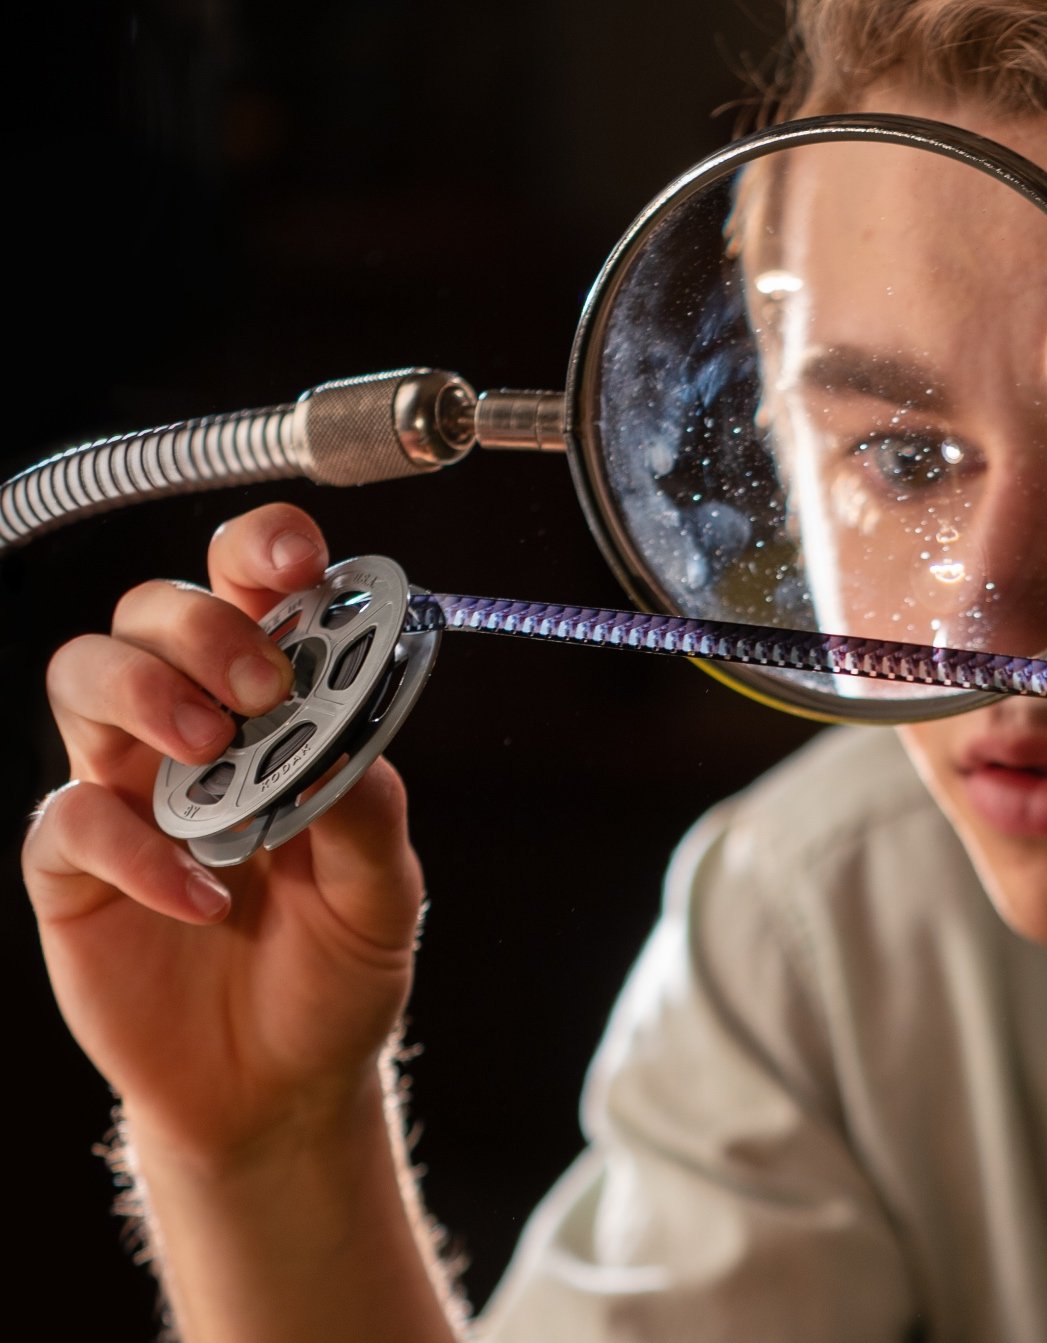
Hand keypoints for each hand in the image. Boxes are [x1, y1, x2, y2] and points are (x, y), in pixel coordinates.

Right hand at [23, 503, 425, 1162]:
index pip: (253, 593)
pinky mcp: (72, 869)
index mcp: (277, 711)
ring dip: (146, 694)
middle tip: (261, 687)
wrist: (281, 1085)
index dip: (262, 550)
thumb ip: (367, 807)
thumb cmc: (335, 969)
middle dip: (203, 627)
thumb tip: (340, 734)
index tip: (296, 555)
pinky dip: (138, 850)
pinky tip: (205, 899)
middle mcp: (192, 730)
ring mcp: (124, 791)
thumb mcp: (383, 891)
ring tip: (212, 757)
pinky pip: (71, 821)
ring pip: (81, 675)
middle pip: (152, 610)